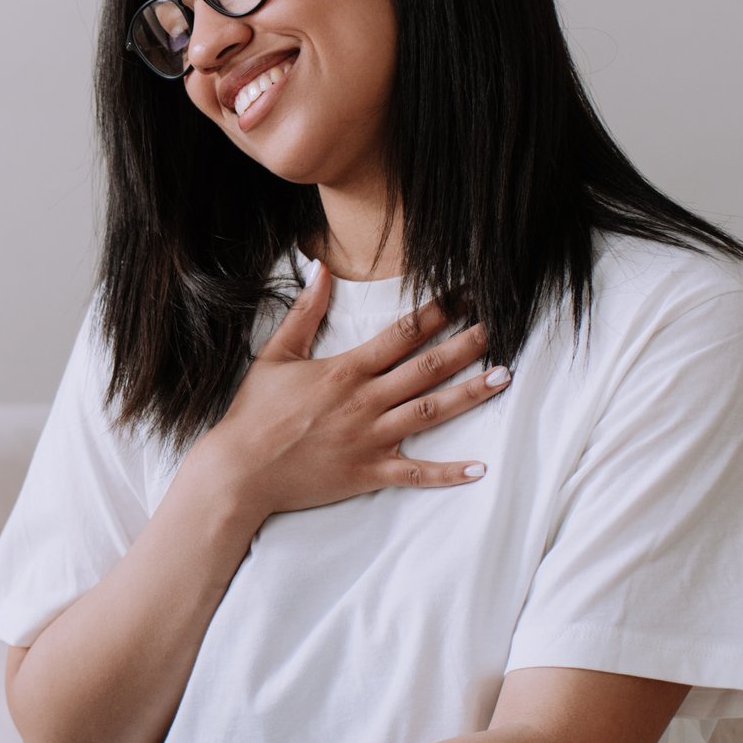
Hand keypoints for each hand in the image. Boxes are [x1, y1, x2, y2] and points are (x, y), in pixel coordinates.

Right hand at [192, 266, 509, 521]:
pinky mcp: (368, 472)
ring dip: (470, 394)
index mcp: (346, 370)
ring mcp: (370, 438)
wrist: (240, 470)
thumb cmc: (254, 412)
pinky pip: (416, 473)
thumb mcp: (276, 354)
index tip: (465, 296)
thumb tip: (321, 269)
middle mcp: (365, 401)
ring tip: (502, 377)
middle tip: (498, 328)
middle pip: (427, 368)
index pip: (403, 333)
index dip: (438, 312)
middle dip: (466, 345)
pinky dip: (449, 472)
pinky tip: (480, 468)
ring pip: (431, 412)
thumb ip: (305, 312)